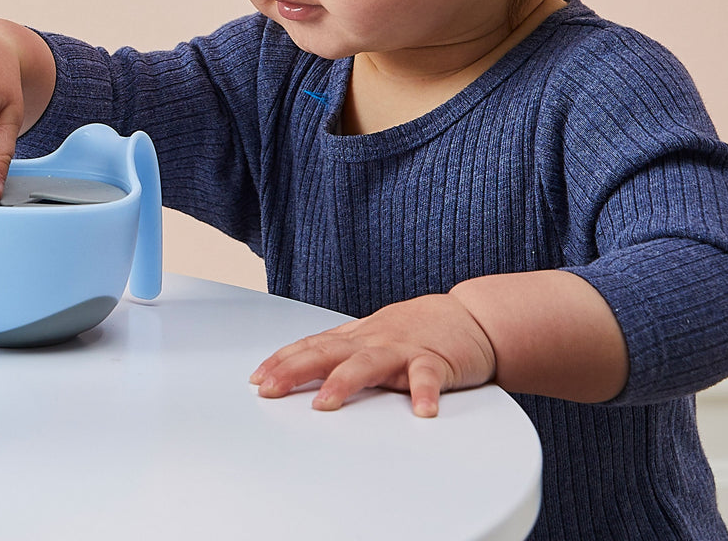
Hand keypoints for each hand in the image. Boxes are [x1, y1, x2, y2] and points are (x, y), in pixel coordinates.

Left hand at [249, 294, 495, 416]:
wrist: (471, 317)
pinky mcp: (437, 361)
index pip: (312, 346)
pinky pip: (428, 378)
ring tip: (325, 403)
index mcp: (357, 338)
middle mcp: (374, 340)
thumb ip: (341, 353)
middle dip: (295, 369)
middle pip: (328, 352)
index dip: (282, 361)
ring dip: (345, 382)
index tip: (257, 379)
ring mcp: (404, 349)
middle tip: (270, 388)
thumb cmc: (416, 331)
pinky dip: (424, 393)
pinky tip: (421, 411)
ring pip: (369, 364)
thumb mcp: (373, 338)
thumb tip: (297, 369)